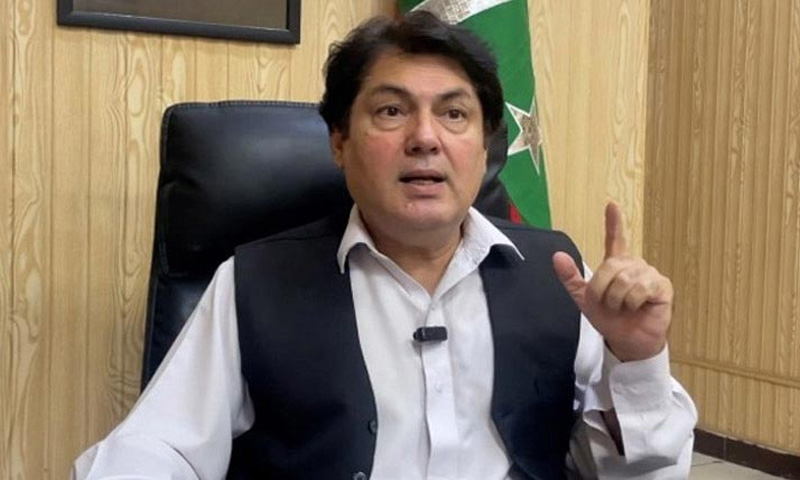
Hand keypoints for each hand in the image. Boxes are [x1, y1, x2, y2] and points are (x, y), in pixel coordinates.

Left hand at [552, 202, 672, 361]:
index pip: (615, 239)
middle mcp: (634, 266)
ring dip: (617, 299)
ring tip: (623, 308)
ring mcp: (649, 274)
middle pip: (610, 266)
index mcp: (616, 266)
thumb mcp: (585, 299)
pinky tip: (637, 307)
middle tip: (608, 304)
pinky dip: (632, 302)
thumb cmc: (611, 320)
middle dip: (602, 290)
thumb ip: (571, 278)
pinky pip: (640, 288)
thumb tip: (557, 256)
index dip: (613, 222)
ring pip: (624, 279)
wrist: (627, 342)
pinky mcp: (662, 286)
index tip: (611, 205)